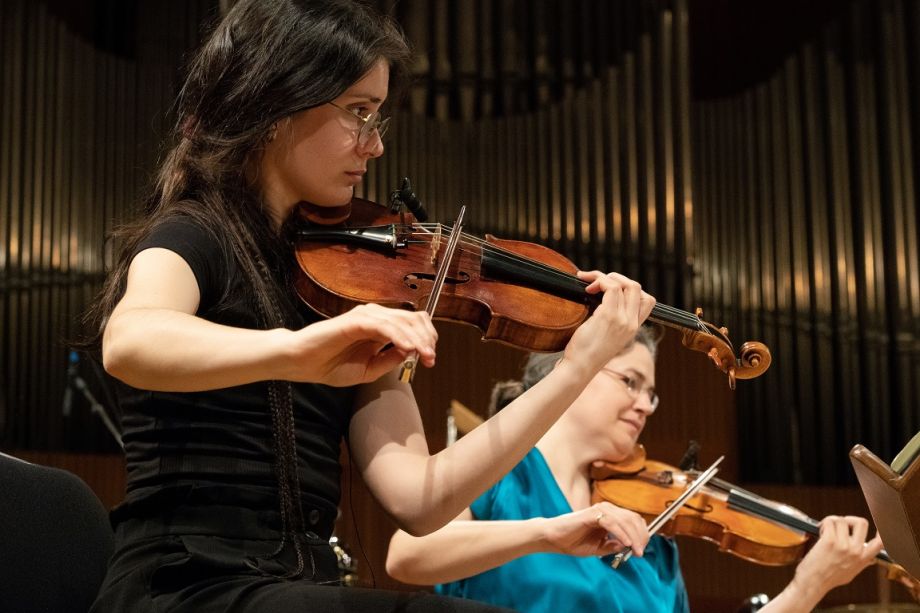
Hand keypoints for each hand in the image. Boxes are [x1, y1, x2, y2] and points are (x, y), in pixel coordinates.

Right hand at [287, 303, 437, 385]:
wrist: (301, 363)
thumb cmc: (330, 365)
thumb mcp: (369, 370)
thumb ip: (390, 360)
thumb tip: (412, 352)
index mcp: (380, 327)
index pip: (413, 323)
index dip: (426, 338)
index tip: (431, 358)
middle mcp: (375, 317)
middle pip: (412, 319)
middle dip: (426, 339)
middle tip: (431, 359)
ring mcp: (365, 317)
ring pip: (401, 321)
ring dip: (417, 339)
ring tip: (424, 355)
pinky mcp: (354, 321)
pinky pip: (383, 326)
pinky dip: (398, 336)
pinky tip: (408, 347)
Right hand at [540, 502, 649, 557]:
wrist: (554, 538)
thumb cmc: (573, 541)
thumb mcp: (599, 547)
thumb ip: (614, 546)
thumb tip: (628, 546)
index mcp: (610, 514)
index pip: (634, 520)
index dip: (642, 534)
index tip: (641, 550)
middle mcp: (607, 508)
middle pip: (633, 519)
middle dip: (641, 537)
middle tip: (640, 552)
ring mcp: (600, 509)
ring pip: (625, 520)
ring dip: (634, 537)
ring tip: (636, 551)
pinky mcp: (592, 514)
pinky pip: (612, 523)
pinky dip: (622, 533)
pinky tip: (626, 544)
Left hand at [562, 271, 655, 374]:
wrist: (580, 368)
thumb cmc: (587, 353)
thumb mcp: (607, 336)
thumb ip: (612, 319)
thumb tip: (603, 299)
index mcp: (633, 328)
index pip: (647, 300)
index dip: (630, 288)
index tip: (612, 289)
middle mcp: (631, 323)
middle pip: (636, 287)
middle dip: (617, 278)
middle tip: (599, 281)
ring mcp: (622, 320)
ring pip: (624, 284)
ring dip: (604, 277)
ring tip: (589, 283)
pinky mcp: (608, 316)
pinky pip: (610, 287)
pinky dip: (599, 280)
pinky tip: (587, 288)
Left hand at [790, 515, 881, 596]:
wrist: (813, 582)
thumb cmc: (829, 578)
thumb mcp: (852, 573)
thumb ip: (861, 563)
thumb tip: (870, 559)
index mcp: (863, 559)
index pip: (881, 542)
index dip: (882, 530)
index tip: (878, 524)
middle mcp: (856, 551)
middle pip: (862, 523)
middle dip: (849, 519)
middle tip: (840, 524)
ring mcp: (843, 546)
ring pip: (841, 520)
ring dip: (832, 521)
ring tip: (826, 530)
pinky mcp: (829, 541)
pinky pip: (830, 522)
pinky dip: (824, 523)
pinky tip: (821, 530)